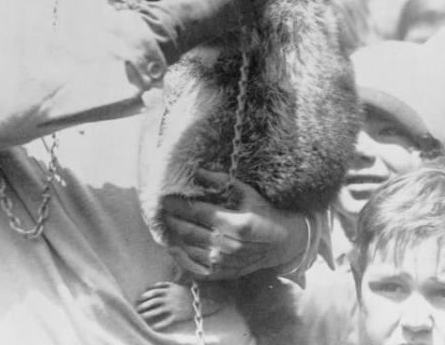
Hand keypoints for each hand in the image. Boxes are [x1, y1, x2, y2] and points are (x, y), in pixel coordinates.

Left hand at [135, 280, 224, 330]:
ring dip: (148, 314)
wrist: (201, 301)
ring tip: (141, 317)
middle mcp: (169, 297)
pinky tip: (153, 327)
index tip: (139, 299)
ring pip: (157, 311)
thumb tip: (152, 286)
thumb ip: (164, 285)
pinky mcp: (177, 315)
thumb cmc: (186, 293)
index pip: (153, 292)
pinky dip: (159, 325)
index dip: (145, 296)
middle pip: (153, 301)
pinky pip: (166, 321)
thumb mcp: (176, 285)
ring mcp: (173, 307)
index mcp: (168, 289)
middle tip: (137, 309)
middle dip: (144, 305)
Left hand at [161, 170, 307, 280]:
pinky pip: (198, 268)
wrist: (284, 244)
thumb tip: (198, 171)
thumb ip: (222, 181)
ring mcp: (227, 263)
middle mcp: (230, 246)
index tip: (165, 198)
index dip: (179, 205)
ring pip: (191, 251)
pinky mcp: (226, 273)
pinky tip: (175, 248)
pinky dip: (184, 259)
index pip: (198, 212)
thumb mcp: (247, 193)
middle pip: (190, 232)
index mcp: (237, 224)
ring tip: (165, 226)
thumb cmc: (264, 213)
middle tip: (160, 210)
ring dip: (175, 238)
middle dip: (173, 220)